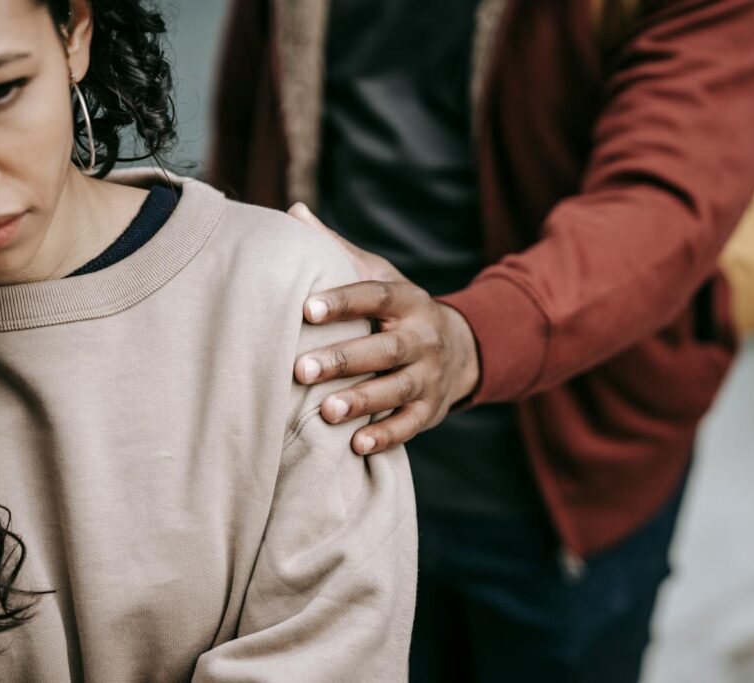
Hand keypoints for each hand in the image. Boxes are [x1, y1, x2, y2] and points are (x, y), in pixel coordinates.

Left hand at [288, 204, 479, 455]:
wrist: (459, 347)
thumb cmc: (397, 310)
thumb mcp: (378, 274)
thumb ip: (337, 250)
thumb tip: (293, 211)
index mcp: (407, 299)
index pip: (376, 296)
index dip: (344, 301)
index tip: (307, 308)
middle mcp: (423, 336)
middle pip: (387, 347)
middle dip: (344, 358)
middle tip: (300, 368)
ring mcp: (431, 374)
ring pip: (398, 387)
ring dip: (364, 399)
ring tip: (325, 411)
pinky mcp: (431, 409)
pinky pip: (410, 424)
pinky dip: (386, 435)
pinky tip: (357, 445)